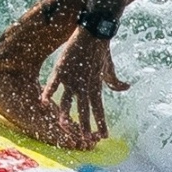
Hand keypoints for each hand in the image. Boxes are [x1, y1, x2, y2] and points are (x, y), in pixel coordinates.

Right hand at [44, 27, 129, 145]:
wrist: (94, 32)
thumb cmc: (101, 50)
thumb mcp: (109, 67)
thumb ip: (115, 81)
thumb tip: (127, 87)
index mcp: (94, 86)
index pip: (99, 109)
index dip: (101, 123)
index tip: (103, 137)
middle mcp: (83, 85)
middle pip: (84, 110)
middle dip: (85, 126)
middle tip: (87, 140)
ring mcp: (71, 78)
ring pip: (67, 102)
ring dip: (66, 115)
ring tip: (65, 127)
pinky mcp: (61, 69)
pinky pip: (53, 84)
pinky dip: (48, 93)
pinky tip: (44, 103)